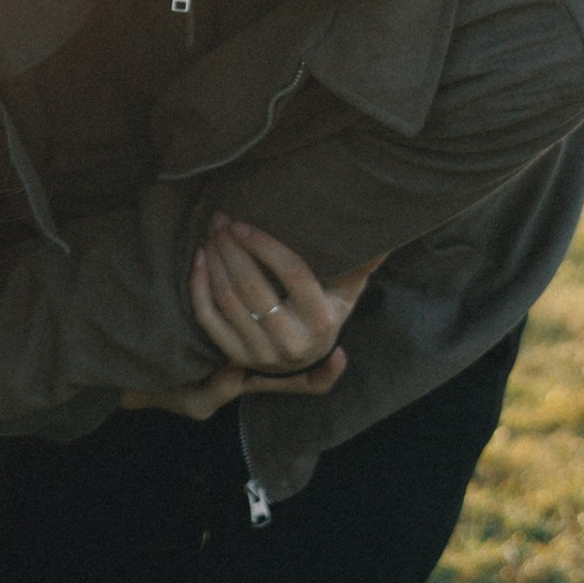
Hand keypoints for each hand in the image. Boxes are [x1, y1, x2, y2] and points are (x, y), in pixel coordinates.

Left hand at [192, 215, 376, 385]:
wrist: (305, 362)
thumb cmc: (326, 315)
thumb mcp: (346, 294)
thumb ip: (360, 267)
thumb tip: (384, 239)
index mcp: (322, 320)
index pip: (293, 274)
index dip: (265, 246)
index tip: (245, 224)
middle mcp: (291, 341)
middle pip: (253, 286)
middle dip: (232, 248)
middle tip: (221, 220)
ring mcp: (260, 352)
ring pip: (228, 300)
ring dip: (215, 261)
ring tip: (213, 233)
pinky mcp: (236, 355)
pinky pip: (209, 318)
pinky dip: (199, 286)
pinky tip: (200, 260)